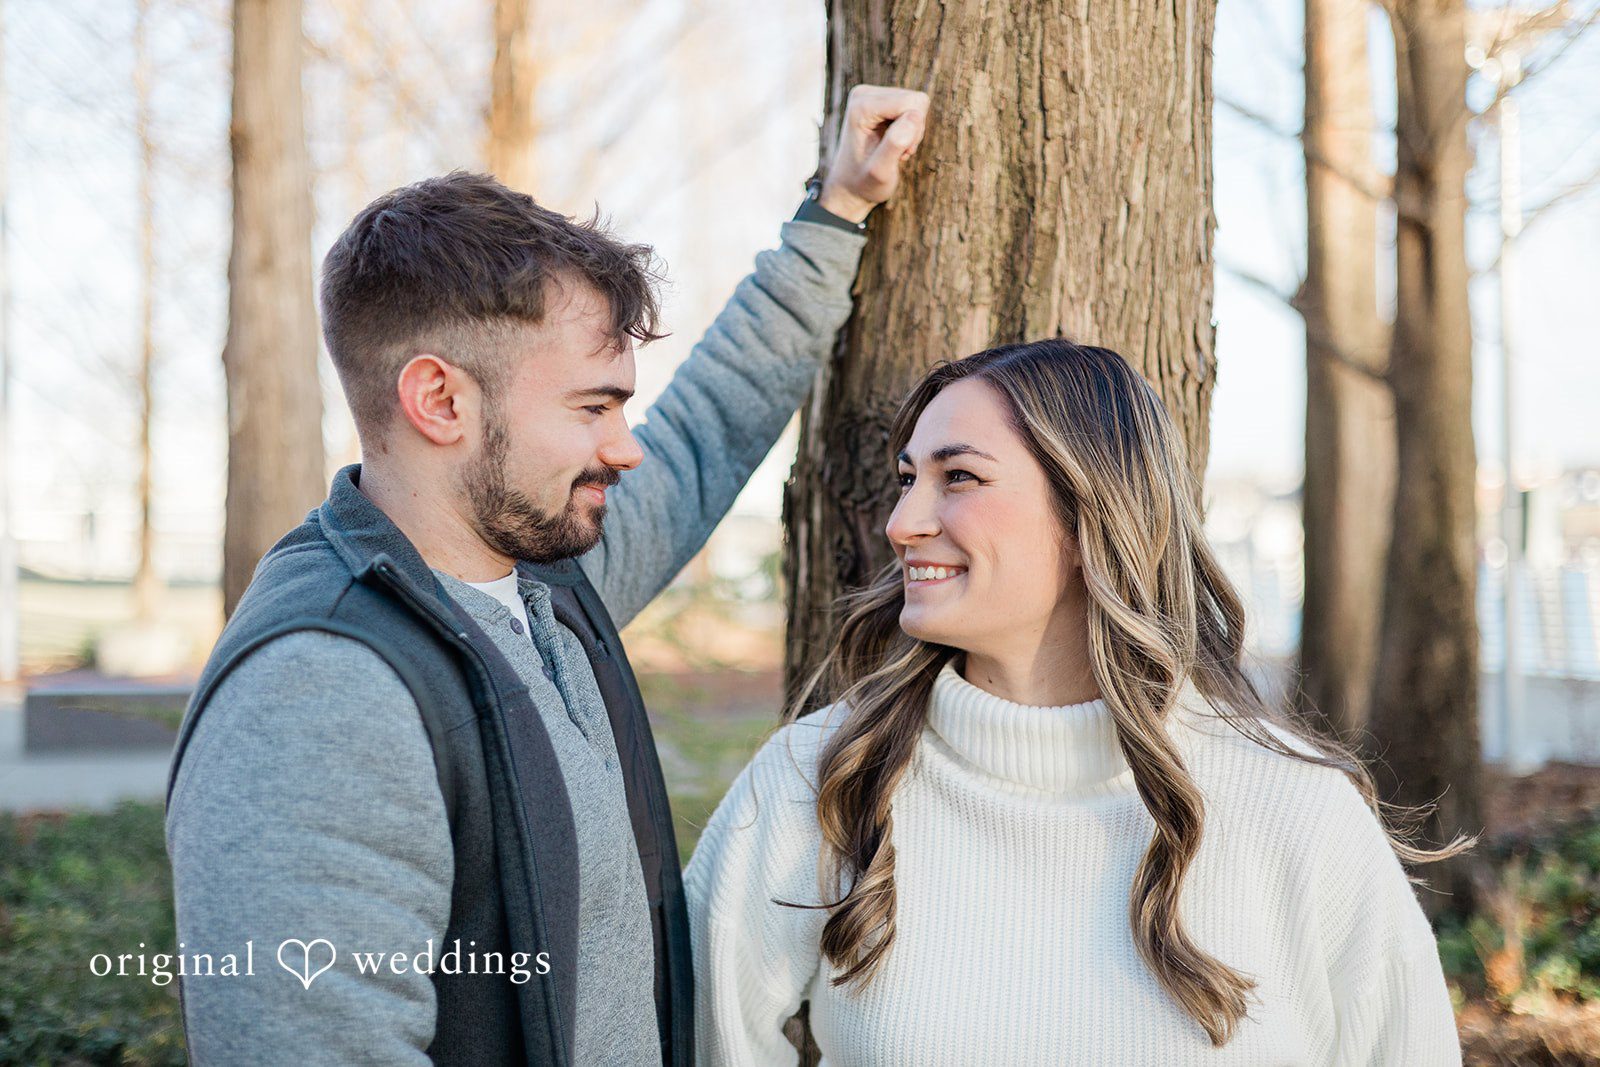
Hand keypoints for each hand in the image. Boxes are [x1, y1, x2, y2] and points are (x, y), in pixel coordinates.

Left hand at [817, 85, 929, 222]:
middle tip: (898, 152)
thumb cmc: (864, 182)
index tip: (900, 152)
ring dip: (912, 131)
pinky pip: (913, 108)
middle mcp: (865, 94)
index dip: (914, 131)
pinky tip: (893, 143)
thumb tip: (915, 115)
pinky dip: (909, 129)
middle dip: (914, 130)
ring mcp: (873, 95)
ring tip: (894, 150)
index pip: (912, 103)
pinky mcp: (881, 100)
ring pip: (917, 104)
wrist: (850, 186)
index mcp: (862, 106)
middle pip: (916, 101)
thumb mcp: (880, 171)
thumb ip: (895, 143)